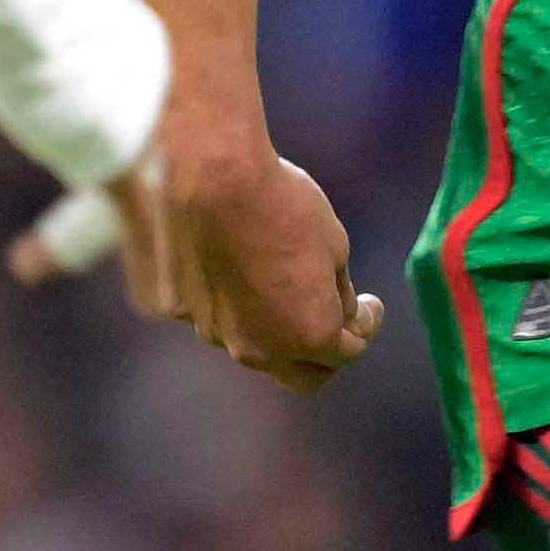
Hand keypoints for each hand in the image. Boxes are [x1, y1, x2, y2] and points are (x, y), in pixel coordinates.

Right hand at [29, 125, 383, 387]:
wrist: (212, 176)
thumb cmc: (284, 205)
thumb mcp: (335, 244)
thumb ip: (337, 291)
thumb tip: (339, 310)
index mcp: (311, 335)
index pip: (348, 352)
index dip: (366, 328)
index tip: (369, 306)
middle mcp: (262, 349)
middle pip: (303, 374)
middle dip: (323, 354)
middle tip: (335, 322)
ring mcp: (215, 334)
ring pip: (255, 349)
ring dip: (275, 331)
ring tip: (281, 289)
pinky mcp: (181, 312)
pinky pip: (215, 318)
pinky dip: (232, 304)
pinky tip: (234, 267)